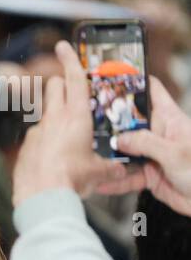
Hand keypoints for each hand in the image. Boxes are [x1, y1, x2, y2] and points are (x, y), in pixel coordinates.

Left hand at [12, 41, 127, 206]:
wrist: (41, 196)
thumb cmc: (72, 179)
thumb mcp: (100, 172)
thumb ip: (110, 165)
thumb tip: (119, 169)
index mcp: (76, 117)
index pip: (74, 79)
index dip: (70, 60)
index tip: (63, 46)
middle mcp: (53, 119)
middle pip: (54, 87)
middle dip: (61, 84)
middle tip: (71, 92)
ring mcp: (36, 132)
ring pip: (45, 113)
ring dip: (55, 117)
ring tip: (68, 138)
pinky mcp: (26, 146)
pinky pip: (37, 137)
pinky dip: (45, 141)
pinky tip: (53, 159)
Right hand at [102, 75, 190, 216]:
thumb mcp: (175, 152)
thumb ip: (145, 143)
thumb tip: (119, 139)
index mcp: (170, 120)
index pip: (152, 92)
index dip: (134, 81)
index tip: (111, 76)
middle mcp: (159, 135)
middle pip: (129, 123)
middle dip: (109, 122)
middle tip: (85, 119)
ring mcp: (153, 155)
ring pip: (124, 152)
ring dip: (108, 155)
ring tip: (88, 154)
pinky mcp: (149, 175)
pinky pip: (126, 178)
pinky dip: (113, 182)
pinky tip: (100, 183)